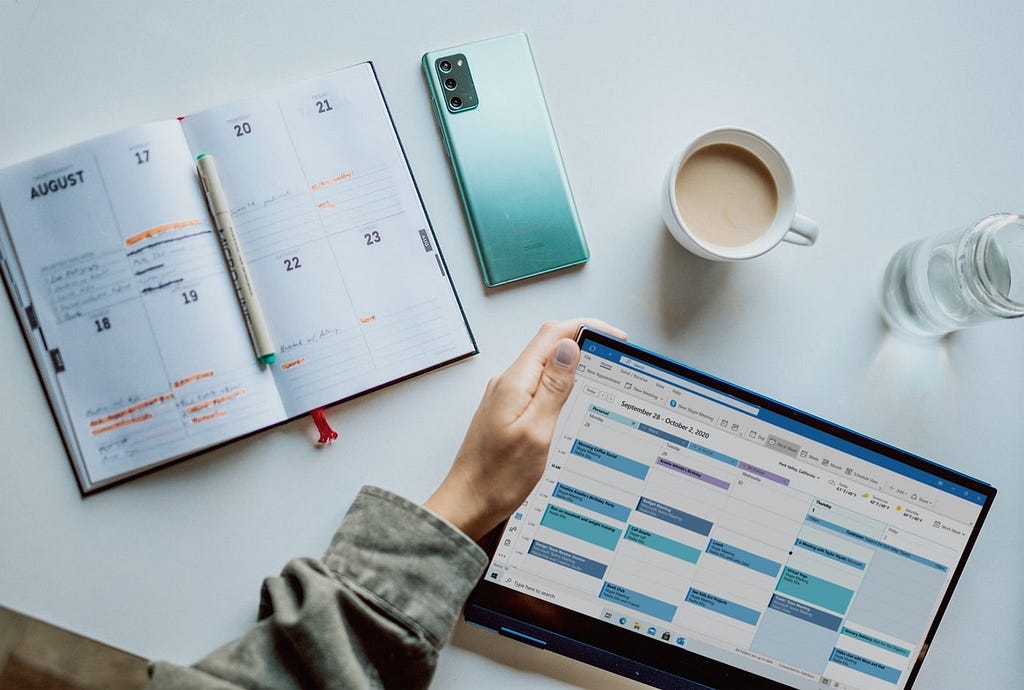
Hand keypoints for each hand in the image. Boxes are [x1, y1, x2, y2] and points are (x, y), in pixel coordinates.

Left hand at [425, 318, 626, 540]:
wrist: (468, 504)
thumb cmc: (498, 477)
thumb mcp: (537, 431)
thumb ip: (553, 388)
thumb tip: (570, 348)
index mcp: (515, 382)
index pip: (553, 334)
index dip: (586, 326)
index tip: (615, 335)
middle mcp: (508, 383)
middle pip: (549, 346)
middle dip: (584, 343)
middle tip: (615, 357)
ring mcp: (506, 397)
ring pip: (545, 367)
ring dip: (573, 366)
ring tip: (601, 376)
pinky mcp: (507, 411)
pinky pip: (537, 387)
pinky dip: (560, 386)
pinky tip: (574, 400)